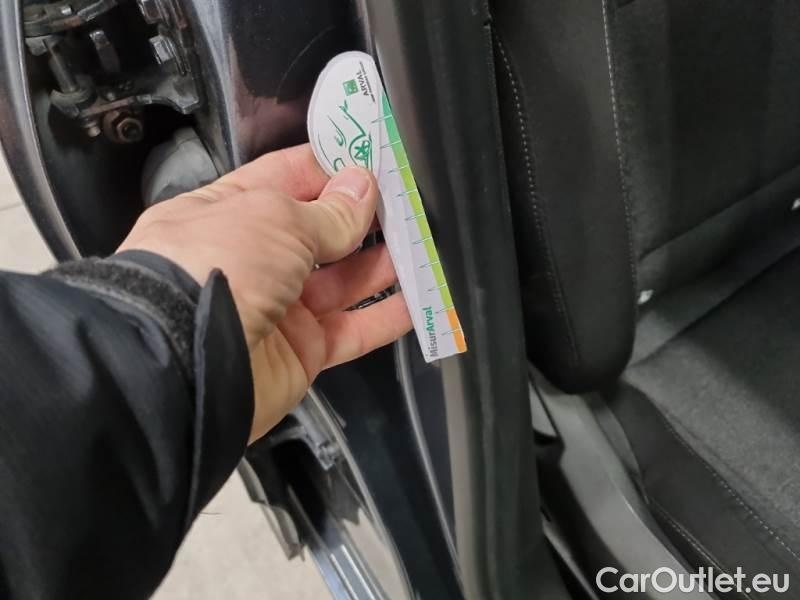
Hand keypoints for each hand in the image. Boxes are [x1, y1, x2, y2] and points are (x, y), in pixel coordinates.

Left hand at [118, 144, 411, 440]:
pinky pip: (351, 331)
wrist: (185, 363)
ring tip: (423, 246)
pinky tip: (418, 302)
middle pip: (319, 232)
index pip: (285, 178)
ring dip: (382, 265)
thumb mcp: (274, 219)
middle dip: (364, 217)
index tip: (374, 160)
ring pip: (342, 281)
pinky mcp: (301, 352)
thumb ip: (328, 211)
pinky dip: (384, 318)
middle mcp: (252, 258)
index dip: (330, 168)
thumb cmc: (218, 266)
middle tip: (410, 203)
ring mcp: (278, 307)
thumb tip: (362, 187)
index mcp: (228, 212)